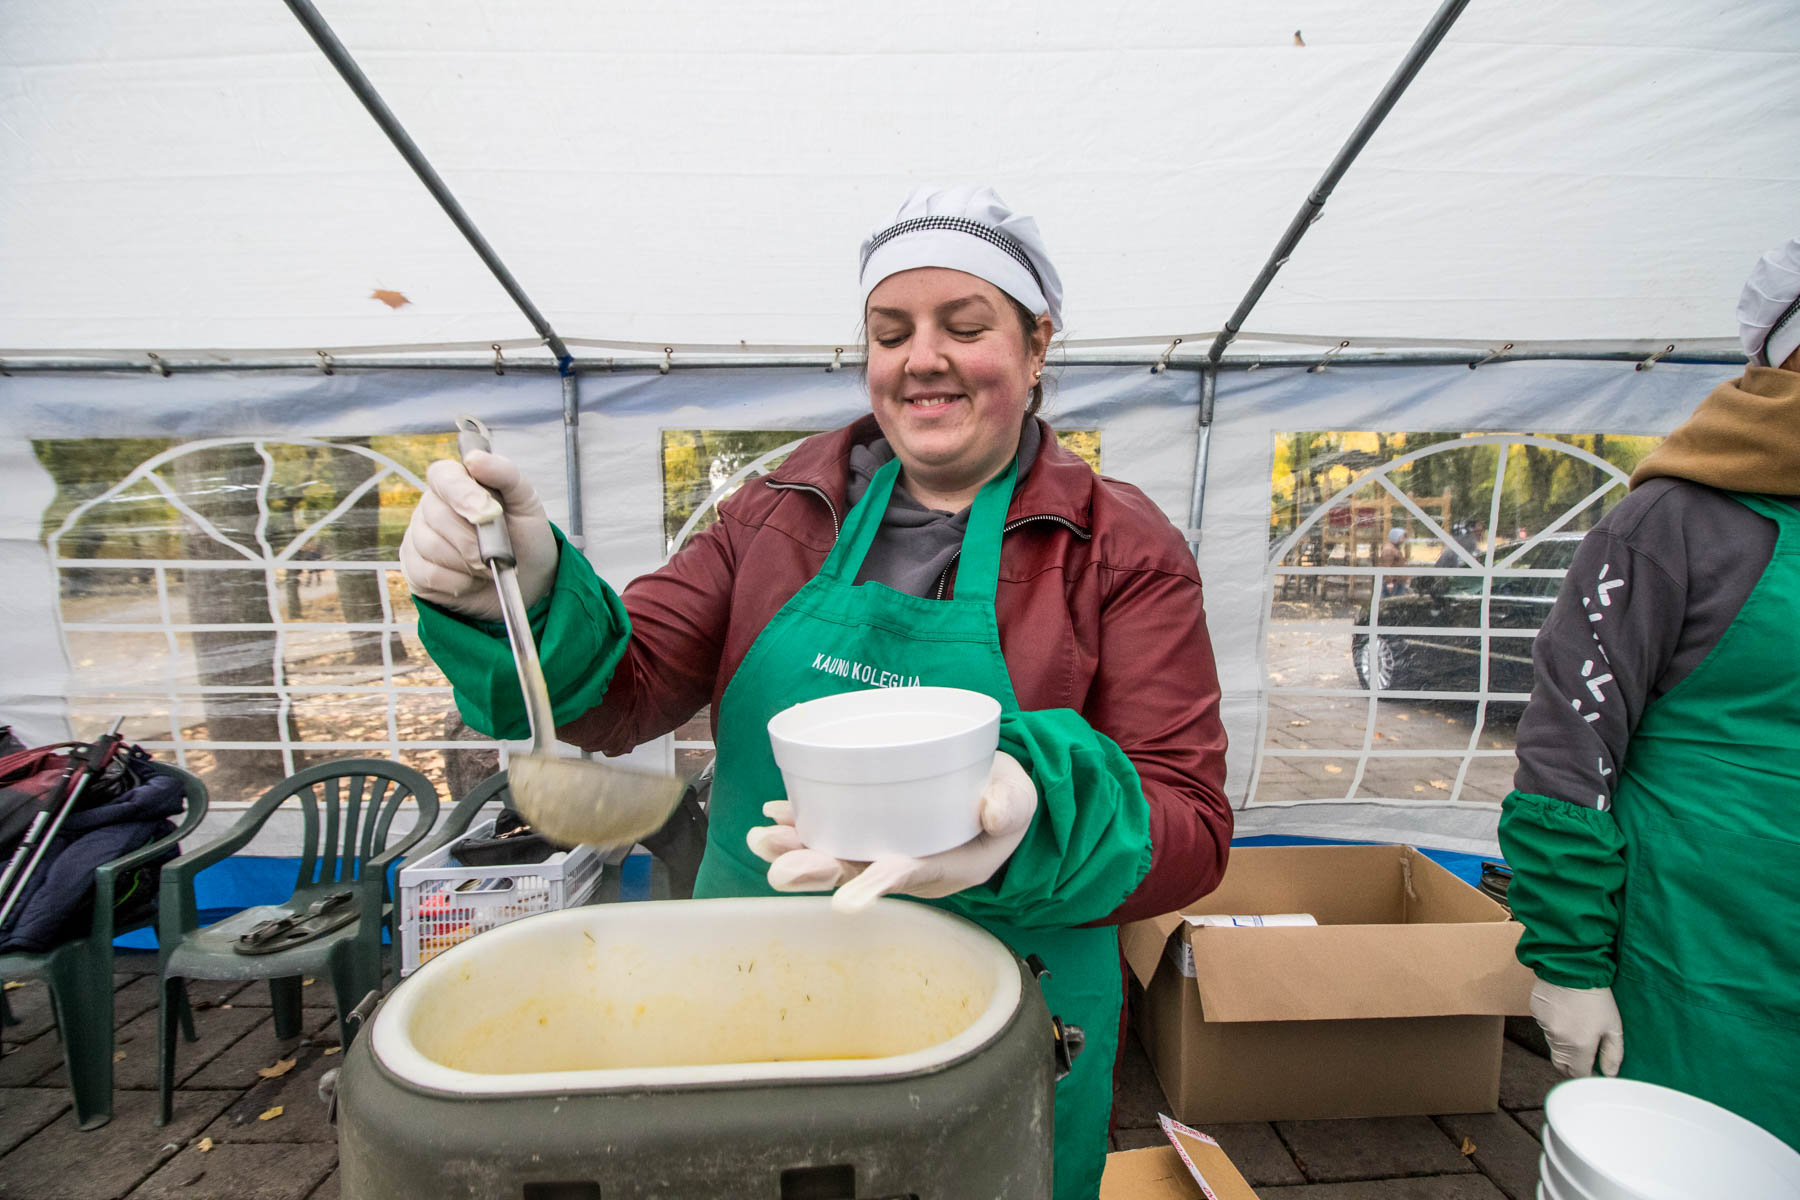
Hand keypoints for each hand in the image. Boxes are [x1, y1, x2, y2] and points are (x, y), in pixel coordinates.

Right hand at [400, 450, 558, 620]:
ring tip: (488, 566)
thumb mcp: (525, 501)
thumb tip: (474, 459)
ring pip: (431, 546)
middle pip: (437, 516)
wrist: (528, 579)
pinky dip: (458, 582)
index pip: (443, 476)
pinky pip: (427, 574)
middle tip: (500, 552)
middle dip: (475, 540)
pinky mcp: (414, 569)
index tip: (488, 513)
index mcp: (456, 482)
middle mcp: (431, 506)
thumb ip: (505, 474)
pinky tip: (472, 579)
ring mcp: (418, 537)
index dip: (463, 494)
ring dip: (469, 563)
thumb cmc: (524, 535)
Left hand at [746, 750, 1037, 912]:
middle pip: (855, 870)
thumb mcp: (1018, 801)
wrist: (996, 794)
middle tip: (776, 869)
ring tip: (761, 839)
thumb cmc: (1004, 799)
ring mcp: (886, 845)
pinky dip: (804, 822)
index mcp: (944, 866)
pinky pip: (834, 828)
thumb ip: (1009, 805)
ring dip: (796, 849)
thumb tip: (993, 813)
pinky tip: (775, 812)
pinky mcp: (874, 825)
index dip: (874, 886)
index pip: (904, 877)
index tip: (846, 900)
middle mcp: (906, 864)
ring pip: (836, 852)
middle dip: (814, 870)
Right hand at [1531, 977, 1623, 1076]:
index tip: (1595, 1071)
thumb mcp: (1613, 1026)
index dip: (1587, 1075)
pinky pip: (1545, 1027)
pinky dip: (1555, 1025)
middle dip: (1573, 1065)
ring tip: (1577, 1024)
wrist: (1572, 967)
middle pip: (1561, 1064)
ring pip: (1554, 1044)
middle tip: (1585, 1057)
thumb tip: (1610, 1073)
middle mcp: (1559, 1040)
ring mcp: (1544, 1026)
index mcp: (1580, 1046)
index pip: (1579, 1074)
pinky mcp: (1536, 1013)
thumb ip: (1613, 1054)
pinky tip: (1565, 1011)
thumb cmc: (1597, 996)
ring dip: (1564, 1043)